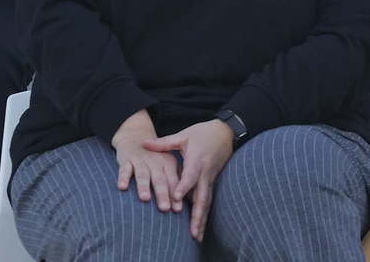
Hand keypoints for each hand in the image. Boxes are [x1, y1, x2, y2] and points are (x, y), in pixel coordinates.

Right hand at [112, 110, 182, 212]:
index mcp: (168, 164)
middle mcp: (155, 162)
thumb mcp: (167, 165)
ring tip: (145, 198)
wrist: (135, 138)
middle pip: (159, 179)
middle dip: (162, 194)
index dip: (175, 195)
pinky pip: (124, 169)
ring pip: (142, 175)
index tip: (177, 210)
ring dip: (144, 186)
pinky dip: (123, 178)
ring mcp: (140, 160)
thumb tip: (187, 204)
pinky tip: (122, 187)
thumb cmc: (155, 159)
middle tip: (164, 208)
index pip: (173, 181)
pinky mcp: (126, 159)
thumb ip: (175, 180)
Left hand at [143, 121, 236, 241]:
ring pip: (206, 202)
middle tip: (191, 232)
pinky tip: (200, 227)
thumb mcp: (183, 135)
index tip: (176, 198)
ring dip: (202, 220)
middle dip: (197, 215)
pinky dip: (204, 214)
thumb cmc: (202, 133)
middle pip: (201, 196)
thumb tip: (144, 144)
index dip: (183, 187)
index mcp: (196, 160)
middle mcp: (204, 173)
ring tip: (196, 236)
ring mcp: (210, 179)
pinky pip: (208, 200)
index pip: (190, 176)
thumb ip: (163, 143)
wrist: (225, 133)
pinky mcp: (212, 183)